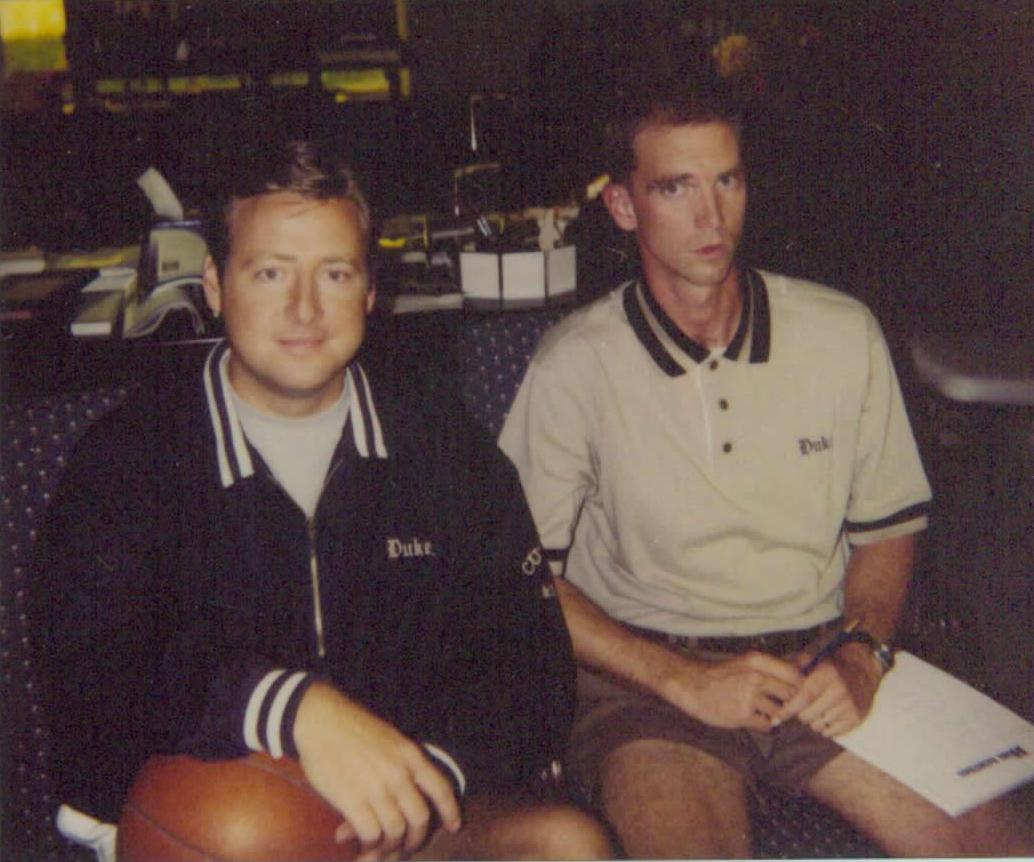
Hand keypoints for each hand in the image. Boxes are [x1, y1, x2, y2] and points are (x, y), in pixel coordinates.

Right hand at [293, 682, 460, 861]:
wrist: (321, 720)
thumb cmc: (354, 728)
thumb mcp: (390, 739)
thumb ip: (402, 766)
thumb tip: (408, 797)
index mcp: (411, 755)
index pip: (441, 790)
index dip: (450, 812)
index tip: (454, 827)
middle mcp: (399, 774)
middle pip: (420, 819)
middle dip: (416, 839)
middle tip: (407, 846)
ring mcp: (377, 788)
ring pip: (396, 831)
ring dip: (391, 846)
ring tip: (382, 848)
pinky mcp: (353, 801)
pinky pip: (371, 834)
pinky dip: (370, 843)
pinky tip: (364, 842)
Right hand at [660, 650, 803, 730]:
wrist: (691, 685)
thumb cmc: (721, 674)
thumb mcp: (745, 662)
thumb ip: (771, 667)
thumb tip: (803, 668)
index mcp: (756, 660)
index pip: (795, 675)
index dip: (799, 685)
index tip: (794, 690)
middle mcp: (755, 677)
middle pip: (790, 695)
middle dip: (788, 701)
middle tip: (778, 703)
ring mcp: (749, 697)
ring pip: (779, 712)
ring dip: (774, 715)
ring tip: (759, 709)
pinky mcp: (742, 715)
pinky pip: (766, 725)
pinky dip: (763, 724)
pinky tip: (751, 717)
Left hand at [775, 642, 881, 735]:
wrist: (863, 669)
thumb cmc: (832, 666)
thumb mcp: (813, 660)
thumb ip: (793, 669)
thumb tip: (773, 681)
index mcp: (827, 674)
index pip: (804, 697)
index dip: (788, 709)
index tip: (776, 718)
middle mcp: (840, 690)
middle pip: (808, 715)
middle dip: (799, 714)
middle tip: (802, 708)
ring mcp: (850, 705)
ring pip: (818, 725)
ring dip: (812, 721)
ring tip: (817, 709)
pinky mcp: (857, 718)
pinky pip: (831, 733)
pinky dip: (825, 728)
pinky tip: (827, 716)